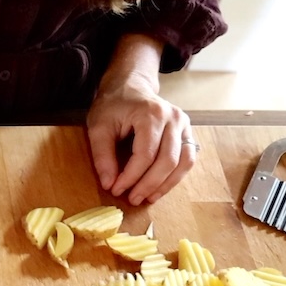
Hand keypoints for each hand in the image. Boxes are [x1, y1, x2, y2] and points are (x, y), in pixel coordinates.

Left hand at [87, 36, 197, 205]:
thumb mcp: (98, 126)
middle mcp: (174, 118)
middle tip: (132, 199)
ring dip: (165, 185)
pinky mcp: (187, 132)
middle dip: (148, 184)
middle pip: (167, 161)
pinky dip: (175, 177)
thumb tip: (109, 183)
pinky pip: (187, 159)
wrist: (130, 86)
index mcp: (151, 114)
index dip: (131, 176)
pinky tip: (159, 188)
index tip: (116, 189)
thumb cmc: (113, 105)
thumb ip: (102, 155)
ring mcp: (184, 124)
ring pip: (183, 162)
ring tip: (147, 198)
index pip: (145, 154)